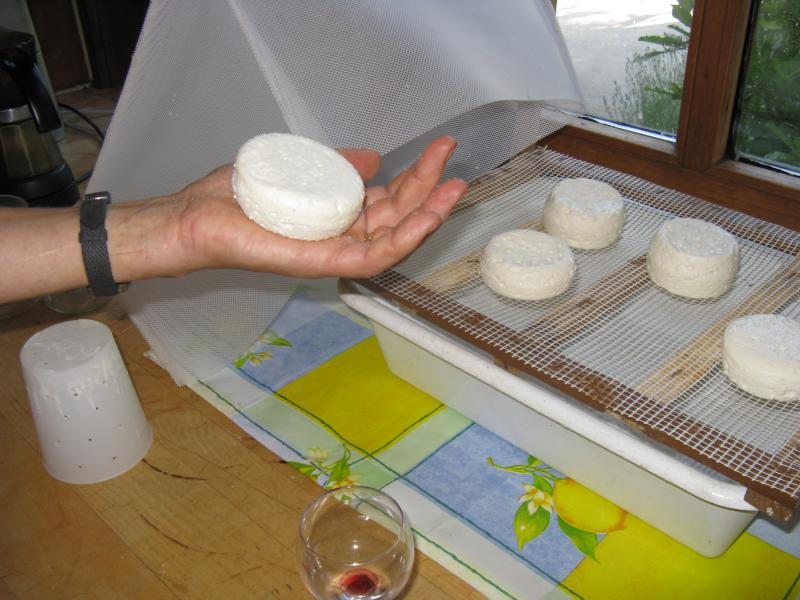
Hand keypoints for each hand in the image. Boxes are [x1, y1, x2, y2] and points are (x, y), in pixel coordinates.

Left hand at [174, 136, 466, 277]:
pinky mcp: (324, 264)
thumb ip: (337, 166)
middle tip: (450, 155)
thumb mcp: (301, 168)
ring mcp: (336, 252)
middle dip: (428, 187)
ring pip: (395, 240)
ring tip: (453, 188)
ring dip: (428, 216)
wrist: (199, 218)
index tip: (439, 148)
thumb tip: (373, 158)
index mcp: (339, 216)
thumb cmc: (241, 198)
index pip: (389, 199)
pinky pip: (373, 258)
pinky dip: (403, 240)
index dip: (417, 175)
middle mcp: (343, 236)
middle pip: (398, 216)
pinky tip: (425, 219)